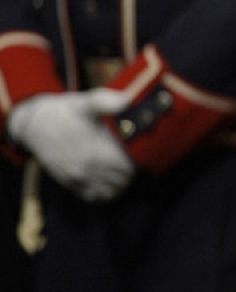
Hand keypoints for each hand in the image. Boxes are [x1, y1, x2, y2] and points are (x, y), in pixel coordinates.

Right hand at [7, 89, 134, 201]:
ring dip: (120, 184)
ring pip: (109, 193)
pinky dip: (105, 193)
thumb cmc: (66, 111)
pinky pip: (93, 197)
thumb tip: (128, 101)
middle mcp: (87, 168)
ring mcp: (78, 178)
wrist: (35, 125)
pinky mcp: (69, 182)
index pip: (127, 169)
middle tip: (132, 159)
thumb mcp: (86, 101)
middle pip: (122, 182)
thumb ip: (107, 101)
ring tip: (122, 170)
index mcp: (96, 150)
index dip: (138, 162)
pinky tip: (109, 180)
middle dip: (131, 172)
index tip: (139, 152)